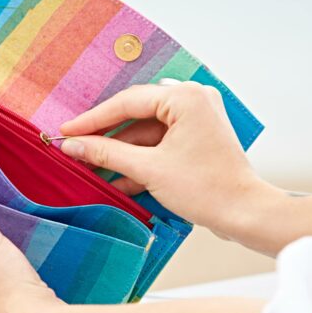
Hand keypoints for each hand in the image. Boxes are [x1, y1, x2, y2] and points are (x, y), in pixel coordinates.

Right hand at [60, 82, 266, 236]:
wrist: (244, 214)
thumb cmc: (207, 190)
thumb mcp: (149, 170)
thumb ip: (107, 153)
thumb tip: (72, 144)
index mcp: (185, 98)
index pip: (126, 103)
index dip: (92, 119)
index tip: (67, 131)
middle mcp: (192, 100)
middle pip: (135, 115)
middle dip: (106, 137)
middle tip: (76, 147)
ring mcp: (195, 118)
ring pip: (145, 132)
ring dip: (121, 152)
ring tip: (92, 168)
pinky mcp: (195, 137)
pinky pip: (158, 142)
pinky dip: (139, 159)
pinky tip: (116, 178)